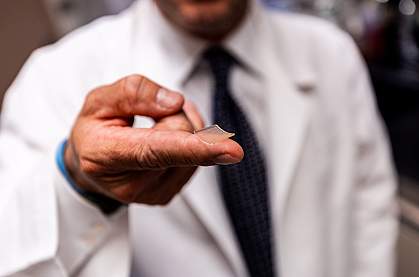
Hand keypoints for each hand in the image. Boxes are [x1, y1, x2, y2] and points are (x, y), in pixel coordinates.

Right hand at [64, 75, 243, 204]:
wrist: (89, 165)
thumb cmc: (95, 130)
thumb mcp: (99, 100)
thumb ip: (135, 93)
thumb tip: (175, 103)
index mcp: (105, 155)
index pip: (155, 150)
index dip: (194, 148)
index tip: (231, 151)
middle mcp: (131, 184)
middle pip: (183, 136)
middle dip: (173, 116)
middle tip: (148, 118)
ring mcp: (151, 194)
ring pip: (195, 146)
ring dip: (181, 130)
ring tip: (152, 131)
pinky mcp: (166, 195)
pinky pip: (196, 160)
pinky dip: (186, 144)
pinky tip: (163, 143)